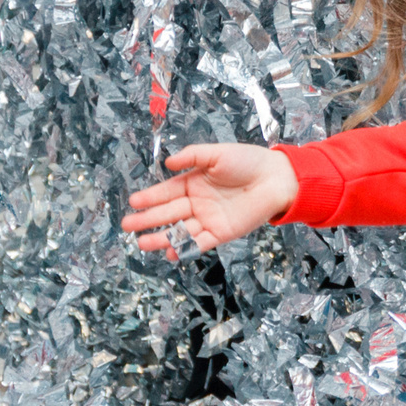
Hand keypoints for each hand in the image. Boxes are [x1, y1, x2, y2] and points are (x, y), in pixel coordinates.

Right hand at [121, 143, 297, 255]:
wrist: (277, 178)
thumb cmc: (249, 161)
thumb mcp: (217, 153)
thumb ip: (192, 156)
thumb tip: (168, 163)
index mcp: (194, 182)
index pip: (167, 192)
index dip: (150, 197)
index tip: (133, 201)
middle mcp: (198, 202)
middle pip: (169, 213)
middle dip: (148, 219)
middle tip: (128, 225)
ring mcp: (208, 219)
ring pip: (180, 230)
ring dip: (161, 237)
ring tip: (142, 242)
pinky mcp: (221, 233)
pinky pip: (200, 243)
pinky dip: (185, 249)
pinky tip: (169, 252)